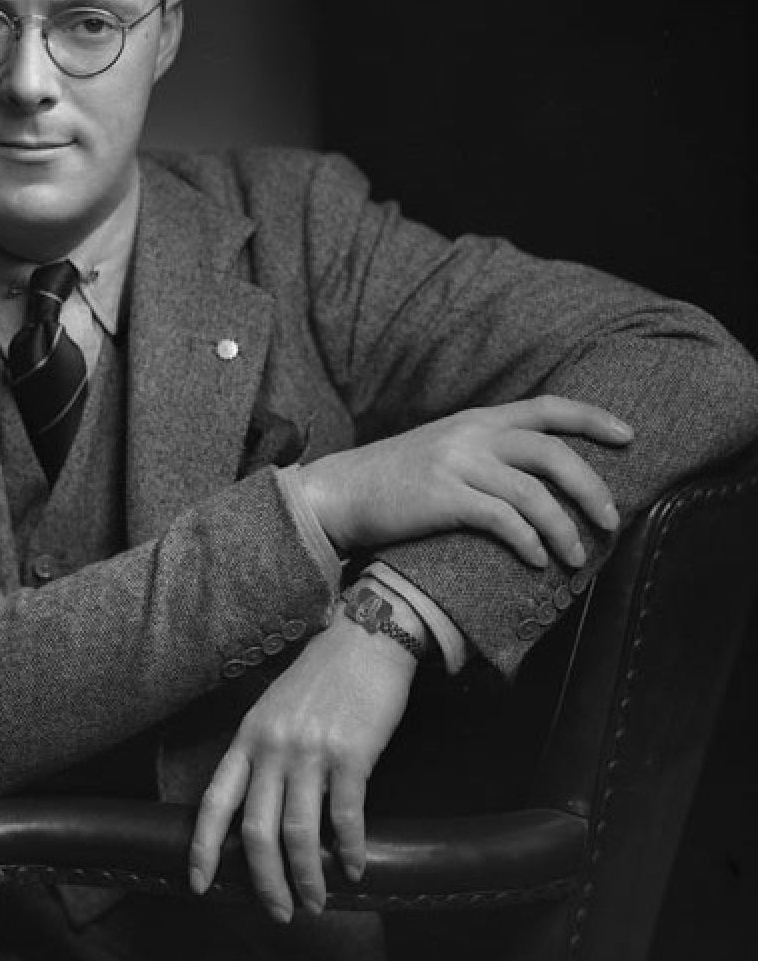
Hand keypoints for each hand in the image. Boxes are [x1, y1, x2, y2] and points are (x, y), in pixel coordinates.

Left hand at [188, 602, 416, 921]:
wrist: (364, 641)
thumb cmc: (321, 678)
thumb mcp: (274, 710)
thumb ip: (263, 755)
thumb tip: (262, 813)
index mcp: (248, 737)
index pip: (214, 801)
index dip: (204, 848)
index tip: (198, 885)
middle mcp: (272, 747)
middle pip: (256, 831)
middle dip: (265, 882)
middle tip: (279, 913)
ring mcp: (310, 751)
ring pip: (298, 834)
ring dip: (307, 879)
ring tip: (317, 903)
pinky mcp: (351, 755)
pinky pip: (345, 818)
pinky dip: (349, 851)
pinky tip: (354, 869)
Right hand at [300, 395, 632, 566]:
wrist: (340, 491)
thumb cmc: (394, 479)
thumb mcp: (443, 448)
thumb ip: (484, 450)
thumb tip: (533, 475)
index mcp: (476, 420)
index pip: (547, 408)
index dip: (593, 419)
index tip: (628, 435)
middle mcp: (471, 435)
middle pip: (552, 451)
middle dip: (592, 487)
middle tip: (611, 520)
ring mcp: (456, 464)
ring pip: (533, 492)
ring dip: (564, 528)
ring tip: (576, 557)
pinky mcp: (442, 498)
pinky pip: (502, 519)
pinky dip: (529, 542)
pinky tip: (536, 561)